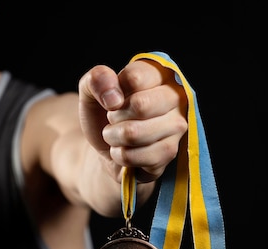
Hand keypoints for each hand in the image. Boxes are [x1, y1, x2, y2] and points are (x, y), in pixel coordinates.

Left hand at [78, 58, 186, 182]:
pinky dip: (118, 155)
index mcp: (158, 73)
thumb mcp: (90, 91)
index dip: (113, 92)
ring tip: (117, 134)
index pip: (135, 77)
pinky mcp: (169, 151)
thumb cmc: (102, 114)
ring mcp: (177, 125)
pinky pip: (133, 156)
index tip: (113, 99)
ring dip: (113, 137)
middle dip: (114, 117)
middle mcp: (175, 95)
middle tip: (114, 119)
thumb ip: (96, 80)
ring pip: (134, 133)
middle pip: (140, 105)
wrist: (105, 146)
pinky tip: (124, 149)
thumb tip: (115, 99)